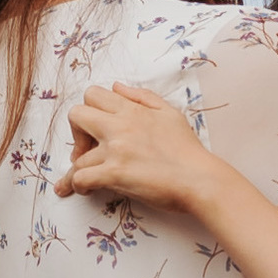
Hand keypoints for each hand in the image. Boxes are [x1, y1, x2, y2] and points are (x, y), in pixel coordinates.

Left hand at [53, 84, 214, 214]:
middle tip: (86, 151)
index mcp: (132, 110)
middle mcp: (120, 126)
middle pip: (76, 116)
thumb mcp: (170, 113)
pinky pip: (80, 178)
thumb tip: (116, 87)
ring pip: (78, 157)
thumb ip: (142, 97)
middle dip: (76, 134)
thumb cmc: (188, 151)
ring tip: (83, 181)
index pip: (93, 95)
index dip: (89, 111)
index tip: (95, 130)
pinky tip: (85, 191)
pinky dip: (77, 186)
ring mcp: (116, 150)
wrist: (200, 180)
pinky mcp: (115, 174)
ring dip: (77, 170)